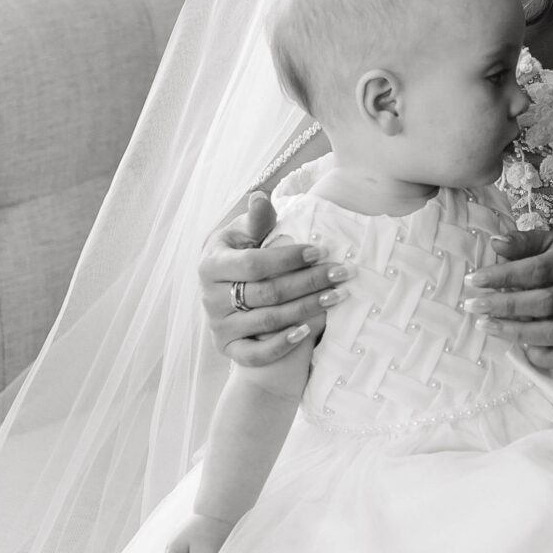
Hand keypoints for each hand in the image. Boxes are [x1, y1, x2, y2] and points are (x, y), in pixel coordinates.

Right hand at [198, 192, 347, 366]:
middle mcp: (210, 298)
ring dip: (306, 309)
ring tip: (337, 296)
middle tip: (342, 273)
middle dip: (308, 282)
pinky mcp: (228, 349)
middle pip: (267, 293)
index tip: (321, 251)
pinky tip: (307, 332)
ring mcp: (218, 326)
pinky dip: (281, 345)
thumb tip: (261, 198)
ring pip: (268, 321)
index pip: (254, 264)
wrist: (225, 293)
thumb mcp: (244, 234)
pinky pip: (255, 354)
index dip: (288, 258)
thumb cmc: (241, 255)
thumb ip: (256, 220)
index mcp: (211, 265)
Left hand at [466, 226, 552, 370]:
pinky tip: (518, 348)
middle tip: (471, 305)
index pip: (536, 270)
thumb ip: (524, 241)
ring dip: (515, 332)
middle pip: (542, 303)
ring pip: (551, 332)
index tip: (475, 280)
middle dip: (503, 306)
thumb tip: (495, 243)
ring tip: (485, 325)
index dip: (503, 276)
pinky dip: (540, 356)